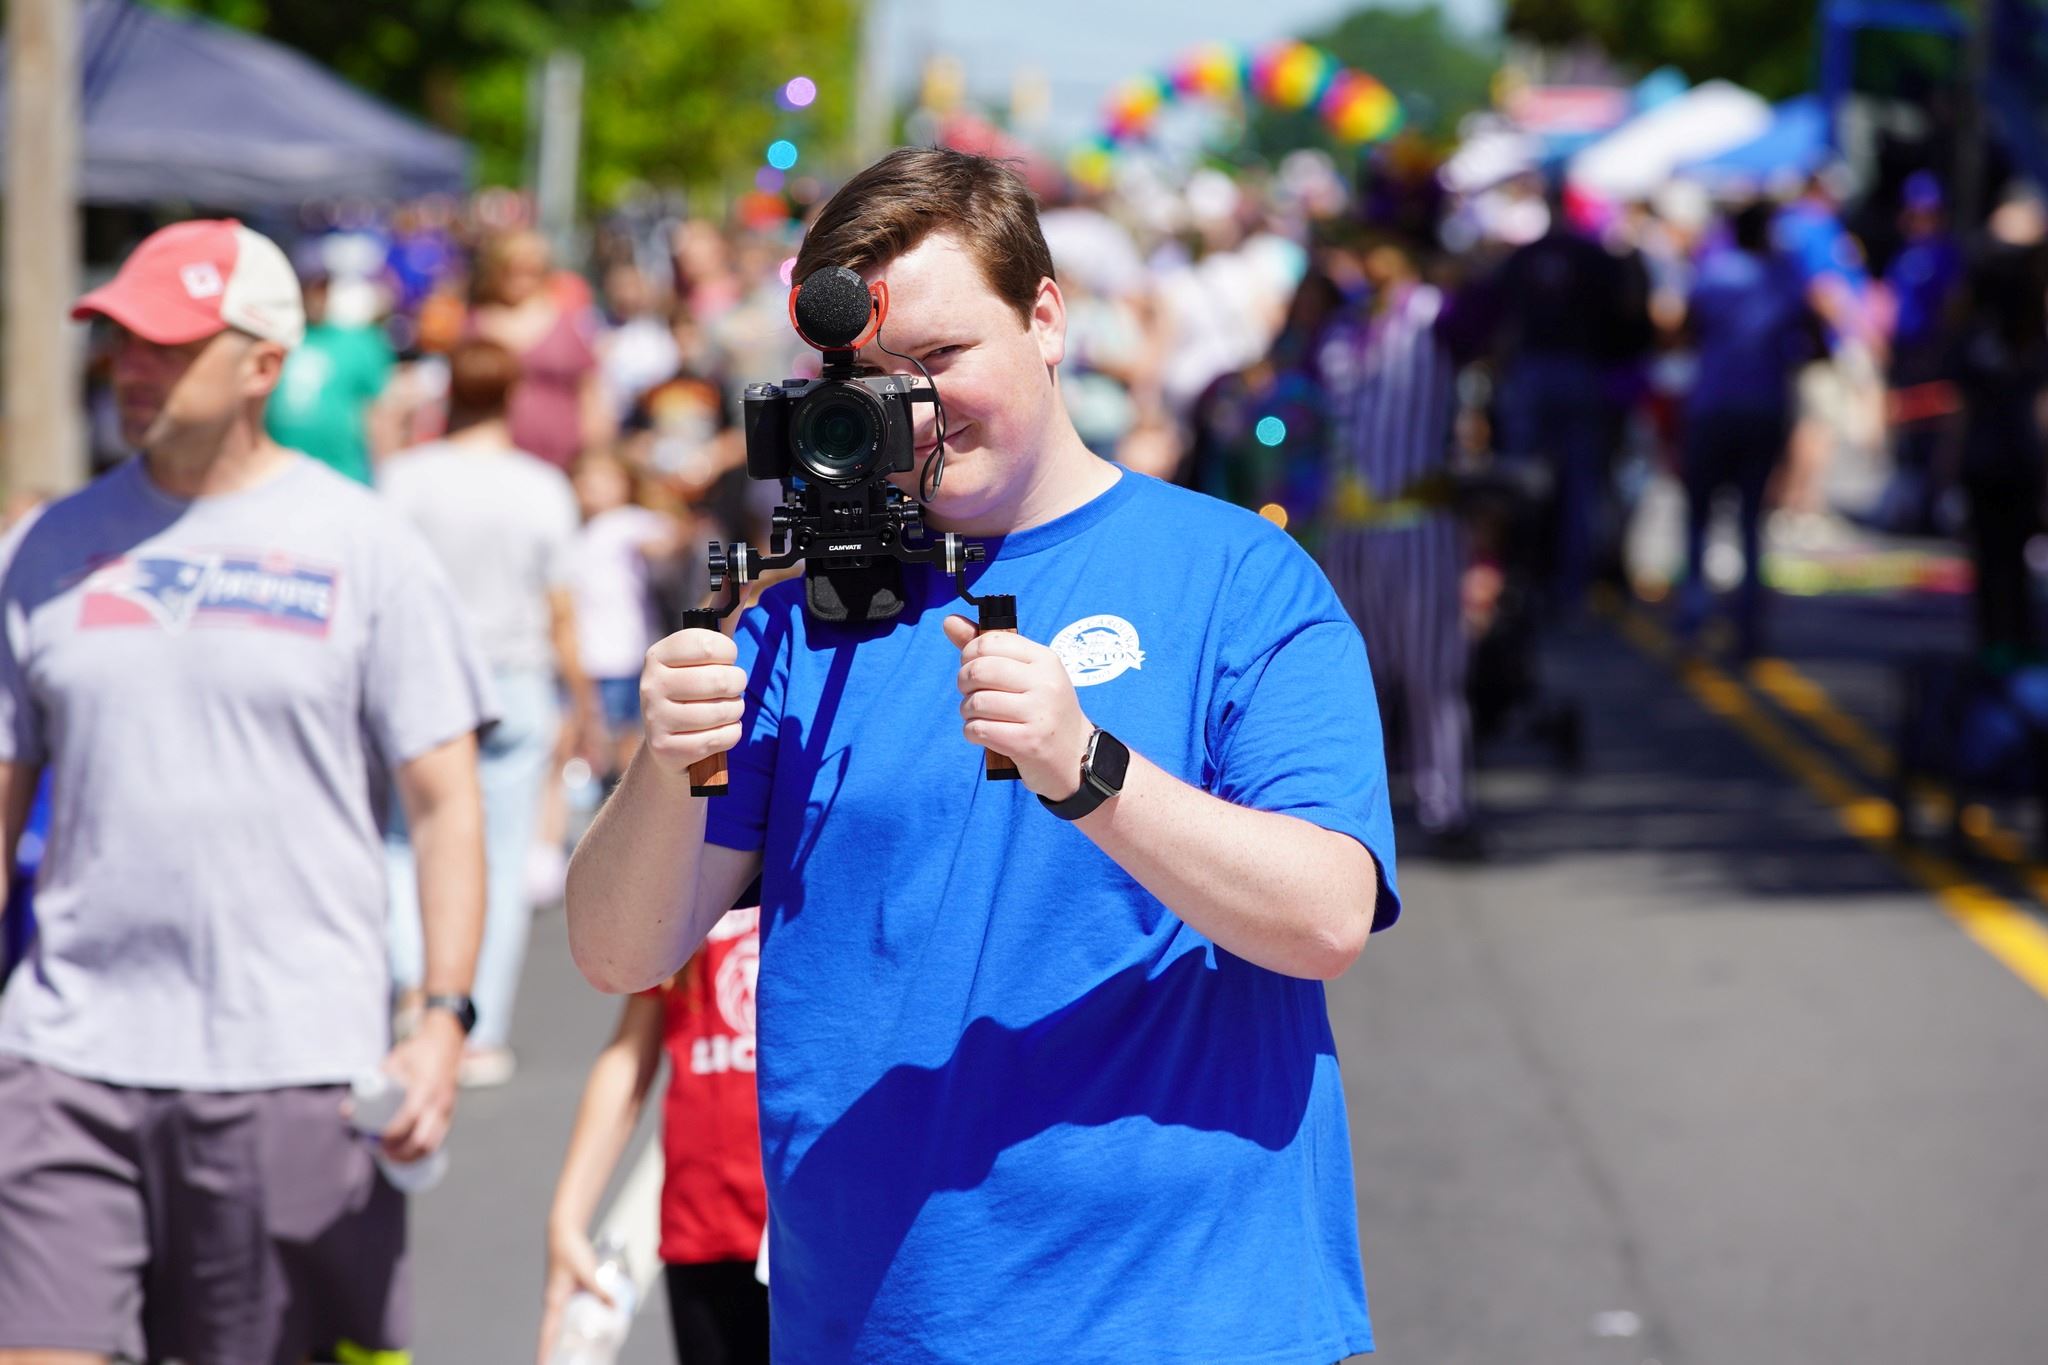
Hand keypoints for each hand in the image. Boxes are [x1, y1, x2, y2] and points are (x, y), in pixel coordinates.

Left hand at [373, 1010, 462, 1162]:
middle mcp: (439, 1102)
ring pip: (432, 1144)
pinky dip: (423, 1151)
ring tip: (393, 1157)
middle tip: (382, 1152)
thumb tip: (347, 1111)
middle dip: (400, 1153)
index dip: (392, 1135)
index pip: (409, 1119)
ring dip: (412, 1156)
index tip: (377, 1140)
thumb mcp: (394, 1060)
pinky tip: (410, 1154)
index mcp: (425, 1088)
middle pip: (422, 1140)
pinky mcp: (450, 1112)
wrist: (448, 1040)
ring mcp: (448, 1108)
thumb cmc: (417, 1050)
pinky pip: (439, 1139)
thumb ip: (371, 1082)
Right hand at [537, 1222, 612, 1363]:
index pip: (546, 1334)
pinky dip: (572, 1327)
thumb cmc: (570, 1251)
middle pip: (551, 1335)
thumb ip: (600, 1289)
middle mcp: (553, 1304)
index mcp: (553, 1302)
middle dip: (554, 1352)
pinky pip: (567, 1316)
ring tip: (573, 1356)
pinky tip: (584, 1332)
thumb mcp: (587, 1271)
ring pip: (559, 1326)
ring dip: (562, 1341)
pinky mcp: (566, 1294)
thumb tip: (614, 1306)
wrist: (563, 1234)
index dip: (544, 1353)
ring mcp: (558, 1300)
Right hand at [640, 627, 745, 782]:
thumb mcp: (704, 654)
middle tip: (728, 689)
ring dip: (734, 712)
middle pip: (722, 680)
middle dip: (737, 686)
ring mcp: (655, 718)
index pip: (710, 644)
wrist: (669, 745)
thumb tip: (747, 576)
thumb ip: (725, 615)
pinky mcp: (667, 749)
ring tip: (721, 711)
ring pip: (726, 712)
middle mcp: (650, 684)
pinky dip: (730, 735)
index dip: (729, 654)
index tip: (724, 660)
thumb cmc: (694, 690)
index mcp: (657, 655)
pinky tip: (717, 732)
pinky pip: (722, 738)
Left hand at [943, 614, 1093, 799]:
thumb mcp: (1026, 674)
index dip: (969, 654)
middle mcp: (1044, 682)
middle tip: (972, 693)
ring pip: (976, 702)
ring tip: (979, 716)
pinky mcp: (1027, 742)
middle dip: (964, 682)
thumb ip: (986, 648)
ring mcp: (1038, 713)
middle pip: (979, 670)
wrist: (1075, 756)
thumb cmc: (1043, 711)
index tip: (973, 667)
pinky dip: (972, 732)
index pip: (990, 642)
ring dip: (967, 711)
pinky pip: (978, 729)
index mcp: (1044, 659)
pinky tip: (984, 734)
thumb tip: (948, 621)